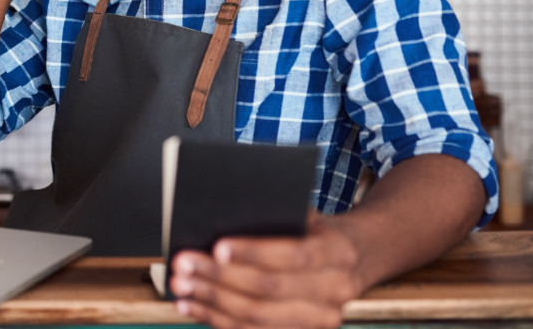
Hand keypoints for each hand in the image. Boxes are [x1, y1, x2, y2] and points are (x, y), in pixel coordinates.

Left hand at [169, 214, 361, 328]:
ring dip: (212, 301)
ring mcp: (320, 319)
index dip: (254, 253)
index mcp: (338, 254)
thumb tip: (224, 217)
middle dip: (221, 278)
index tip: (217, 247)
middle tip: (185, 264)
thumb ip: (275, 217)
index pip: (294, 255)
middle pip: (270, 290)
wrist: (351, 258)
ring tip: (181, 285)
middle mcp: (335, 291)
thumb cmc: (314, 229)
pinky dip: (216, 318)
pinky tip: (192, 305)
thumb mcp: (304, 213)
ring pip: (258, 316)